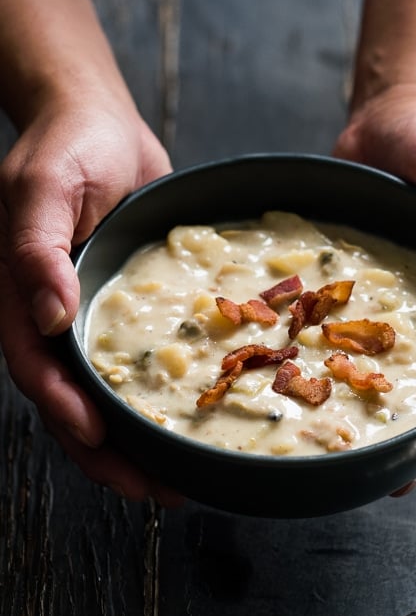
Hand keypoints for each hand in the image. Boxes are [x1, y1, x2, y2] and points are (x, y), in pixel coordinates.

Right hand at [0, 94, 183, 505]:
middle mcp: (54, 321)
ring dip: (135, 444)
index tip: (100, 438)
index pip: (36, 369)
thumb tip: (49, 316)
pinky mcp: (122, 316)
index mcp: (22, 298)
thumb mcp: (44, 187)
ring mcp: (89, 322)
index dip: (65, 409)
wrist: (101, 126)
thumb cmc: (67, 149)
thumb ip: (36, 249)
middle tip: (155, 489)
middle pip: (71, 404)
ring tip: (177, 479)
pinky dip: (157, 403)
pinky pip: (138, 369)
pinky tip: (193, 423)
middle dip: (107, 453)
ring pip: (105, 399)